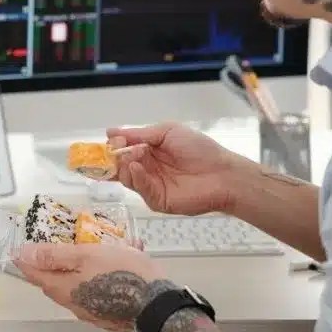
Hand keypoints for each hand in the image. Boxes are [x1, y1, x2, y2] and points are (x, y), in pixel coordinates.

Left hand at [14, 242, 174, 331]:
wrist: (157, 302)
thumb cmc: (123, 275)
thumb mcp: (86, 254)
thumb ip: (54, 254)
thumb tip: (25, 253)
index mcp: (63, 289)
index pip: (34, 274)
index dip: (26, 260)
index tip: (19, 250)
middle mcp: (73, 303)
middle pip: (55, 280)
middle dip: (54, 261)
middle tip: (55, 244)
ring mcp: (91, 309)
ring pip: (77, 283)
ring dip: (80, 266)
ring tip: (93, 247)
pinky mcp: (107, 310)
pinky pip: (95, 288)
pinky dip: (98, 274)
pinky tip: (114, 260)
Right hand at [108, 123, 256, 215]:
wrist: (221, 173)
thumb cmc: (198, 149)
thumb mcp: (167, 132)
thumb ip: (139, 134)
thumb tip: (110, 132)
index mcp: (149, 150)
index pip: (123, 149)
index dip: (114, 146)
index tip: (109, 141)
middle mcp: (147, 168)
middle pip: (120, 165)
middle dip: (114, 157)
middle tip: (114, 151)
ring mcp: (151, 185)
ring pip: (126, 178)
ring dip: (124, 166)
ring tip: (131, 157)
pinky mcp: (156, 200)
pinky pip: (140, 190)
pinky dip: (136, 178)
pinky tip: (137, 168)